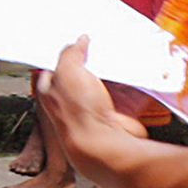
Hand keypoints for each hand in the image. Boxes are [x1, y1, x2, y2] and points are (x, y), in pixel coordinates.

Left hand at [32, 38, 144, 179]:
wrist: (105, 145)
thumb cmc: (78, 114)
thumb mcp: (68, 71)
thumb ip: (71, 54)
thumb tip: (78, 42)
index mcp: (51, 91)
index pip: (54, 68)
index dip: (64, 55)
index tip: (77, 42)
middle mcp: (71, 102)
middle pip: (82, 75)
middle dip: (93, 63)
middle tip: (102, 48)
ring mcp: (95, 110)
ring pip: (106, 85)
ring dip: (116, 75)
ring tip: (122, 59)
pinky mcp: (116, 115)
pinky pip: (127, 96)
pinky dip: (133, 87)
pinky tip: (137, 77)